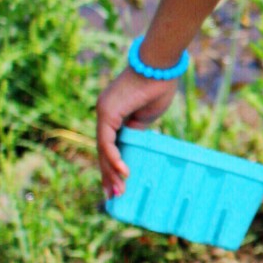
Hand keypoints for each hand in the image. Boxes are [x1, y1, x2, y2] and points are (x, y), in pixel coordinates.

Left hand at [96, 67, 178, 198]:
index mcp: (112, 113)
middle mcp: (103, 112)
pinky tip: (123, 173)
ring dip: (111, 172)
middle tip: (115, 196)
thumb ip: (136, 129)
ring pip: (103, 149)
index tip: (118, 184)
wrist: (160, 66)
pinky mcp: (107, 112)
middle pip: (102, 150)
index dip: (112, 165)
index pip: (108, 145)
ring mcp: (103, 112)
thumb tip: (131, 144)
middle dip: (108, 175)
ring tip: (119, 191)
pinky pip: (107, 142)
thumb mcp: (146, 115)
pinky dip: (114, 158)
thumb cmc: (159, 85)